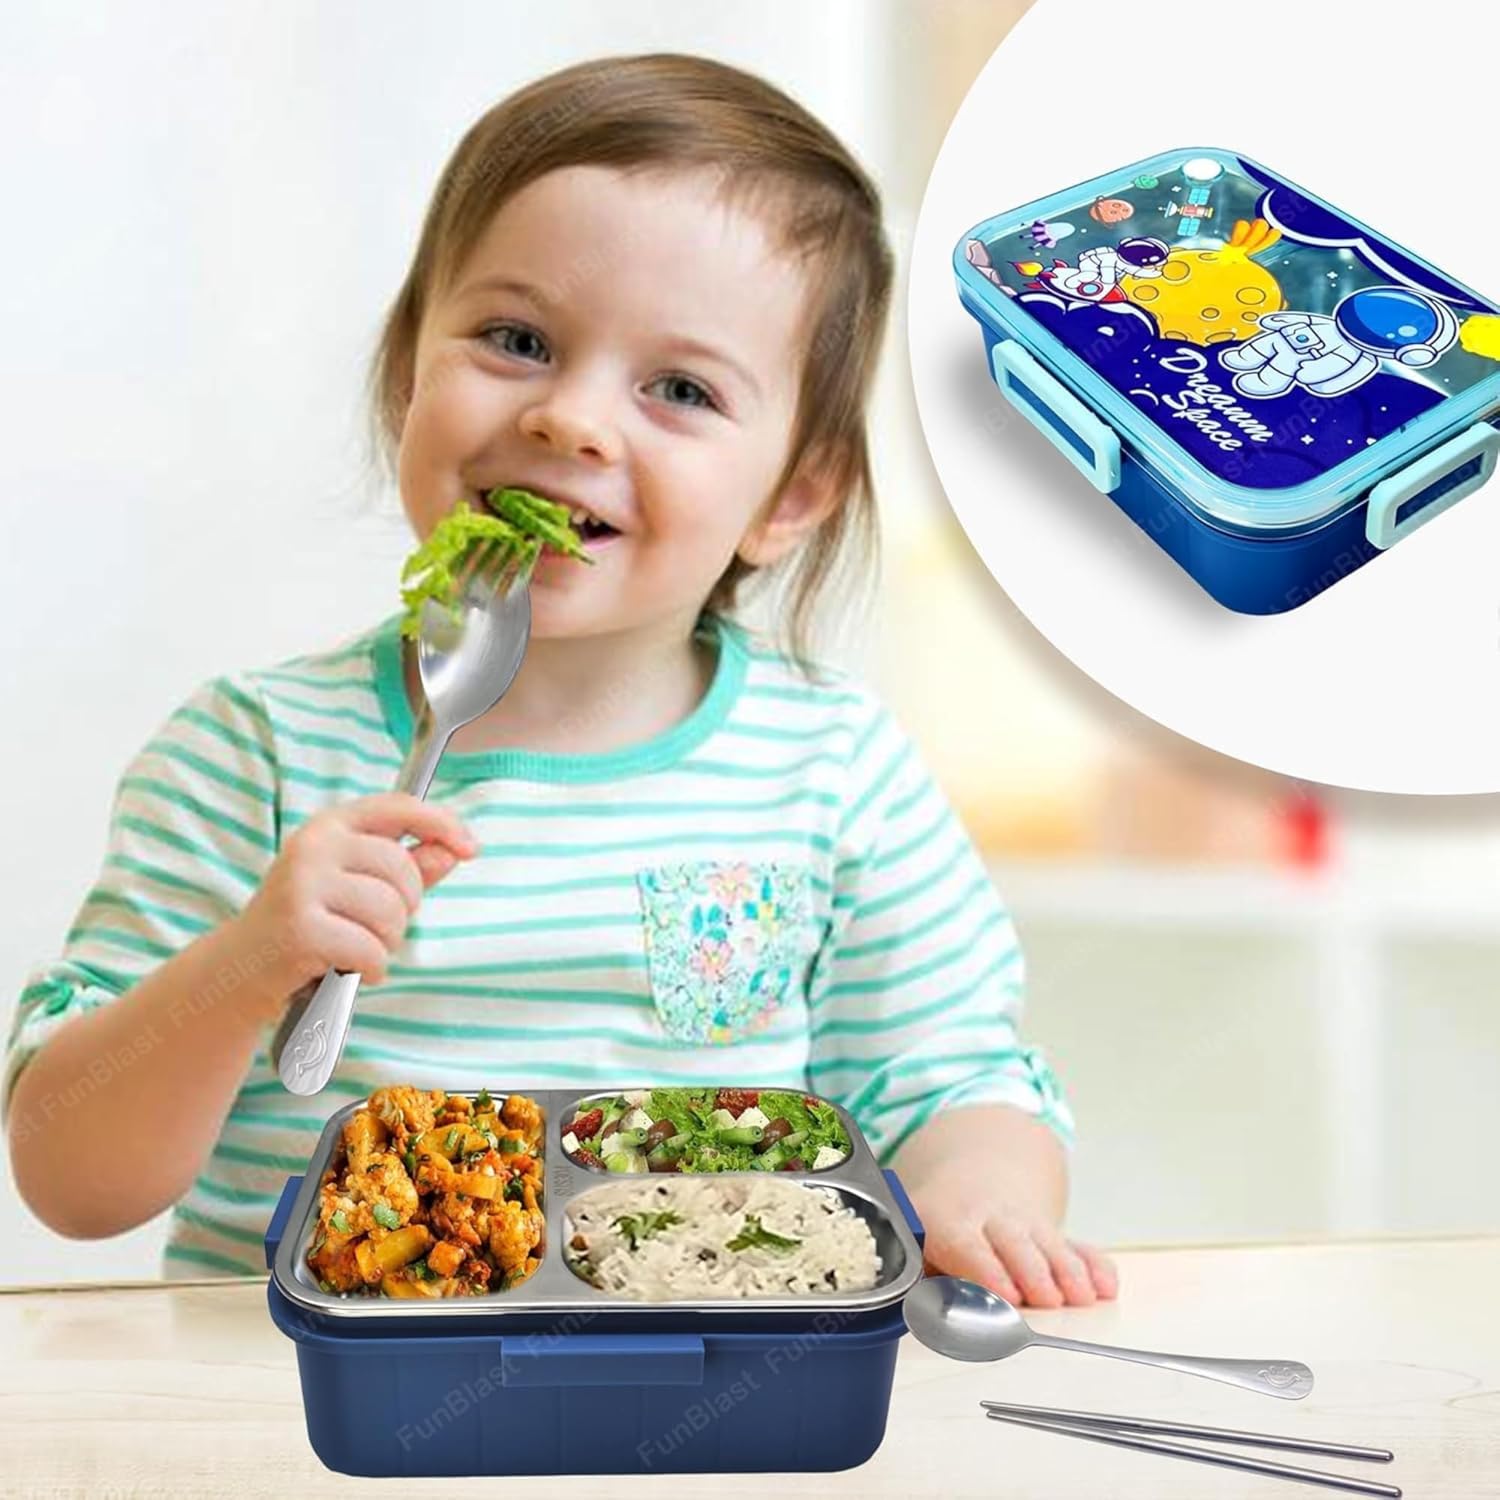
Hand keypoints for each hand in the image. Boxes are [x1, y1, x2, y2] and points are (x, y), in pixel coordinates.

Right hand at [237, 792, 477, 1002]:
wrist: (241, 971)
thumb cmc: (308, 924)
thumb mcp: (359, 888)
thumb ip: (409, 867)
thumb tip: (453, 849)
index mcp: (331, 826)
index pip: (399, 807)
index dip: (443, 823)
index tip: (471, 848)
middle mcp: (314, 846)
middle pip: (403, 870)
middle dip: (405, 910)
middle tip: (374, 929)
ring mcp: (302, 884)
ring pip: (390, 912)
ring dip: (386, 944)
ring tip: (356, 948)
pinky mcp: (300, 927)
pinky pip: (372, 949)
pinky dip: (370, 969)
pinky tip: (345, 969)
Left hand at [912, 1172, 1117, 1308]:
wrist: (970, 1181)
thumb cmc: (939, 1230)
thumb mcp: (918, 1244)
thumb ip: (923, 1280)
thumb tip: (927, 1313)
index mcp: (949, 1220)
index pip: (967, 1245)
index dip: (987, 1270)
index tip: (1007, 1295)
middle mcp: (992, 1218)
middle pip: (1016, 1244)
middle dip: (1032, 1271)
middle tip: (1047, 1300)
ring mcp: (1029, 1224)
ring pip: (1051, 1245)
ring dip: (1068, 1271)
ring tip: (1081, 1298)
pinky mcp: (1057, 1235)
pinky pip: (1081, 1247)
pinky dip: (1095, 1266)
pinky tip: (1106, 1288)